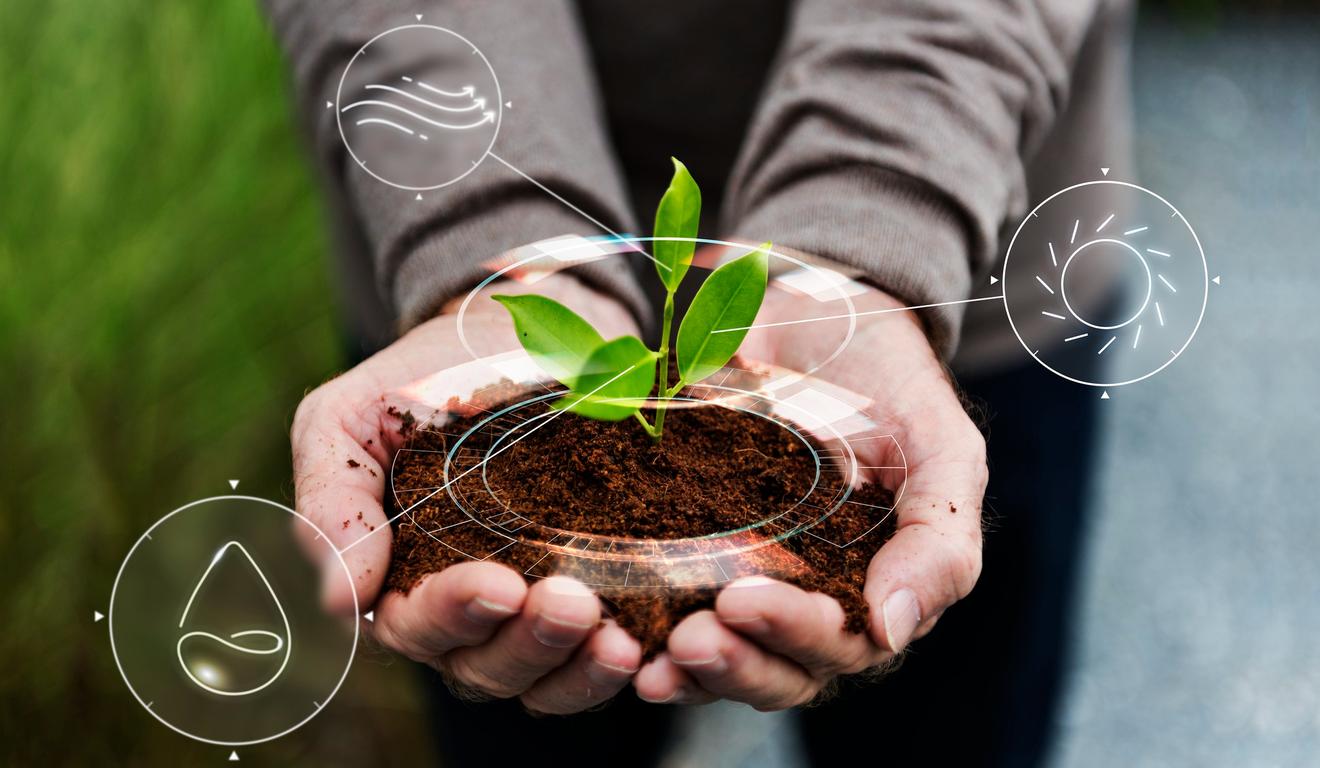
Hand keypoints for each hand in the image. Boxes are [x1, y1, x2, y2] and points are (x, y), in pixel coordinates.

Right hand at [291, 273, 645, 713]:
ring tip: (619, 640)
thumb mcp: (349, 421)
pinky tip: (649, 643)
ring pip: (547, 677)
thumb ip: (333, 504)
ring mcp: (531, 613)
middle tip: (571, 603)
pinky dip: (623, 660)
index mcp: (397, 581)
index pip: (415, 624)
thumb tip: (341, 602)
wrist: (515, 336)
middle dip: (528, 643)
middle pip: (486, 666)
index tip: (498, 582)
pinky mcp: (596, 597)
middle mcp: (465, 615)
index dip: (454, 613)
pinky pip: (603, 656)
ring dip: (580, 667)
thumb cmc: (419, 381)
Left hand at [635, 260, 986, 708]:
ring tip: (651, 656)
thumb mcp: (942, 450)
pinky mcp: (693, 549)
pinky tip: (617, 635)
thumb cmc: (894, 385)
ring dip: (689, 669)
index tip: (743, 599)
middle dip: (733, 663)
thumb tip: (892, 631)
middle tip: (691, 638)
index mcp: (875, 592)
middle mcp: (812, 602)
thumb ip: (939, 540)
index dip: (793, 634)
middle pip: (777, 669)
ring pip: (723, 656)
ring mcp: (750, 579)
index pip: (840, 645)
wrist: (823, 315)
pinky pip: (669, 608)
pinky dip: (645, 631)